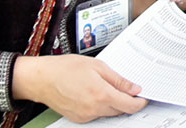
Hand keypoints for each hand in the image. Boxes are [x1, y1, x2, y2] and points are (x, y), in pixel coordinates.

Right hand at [12, 55, 147, 122]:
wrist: (42, 78)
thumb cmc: (66, 68)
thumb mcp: (97, 66)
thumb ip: (118, 80)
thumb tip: (134, 88)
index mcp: (101, 94)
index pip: (129, 105)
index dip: (140, 102)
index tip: (144, 97)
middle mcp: (94, 109)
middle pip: (120, 110)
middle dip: (126, 101)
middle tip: (128, 88)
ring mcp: (85, 116)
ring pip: (108, 112)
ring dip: (112, 103)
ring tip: (105, 86)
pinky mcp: (78, 118)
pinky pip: (96, 114)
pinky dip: (100, 106)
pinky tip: (94, 93)